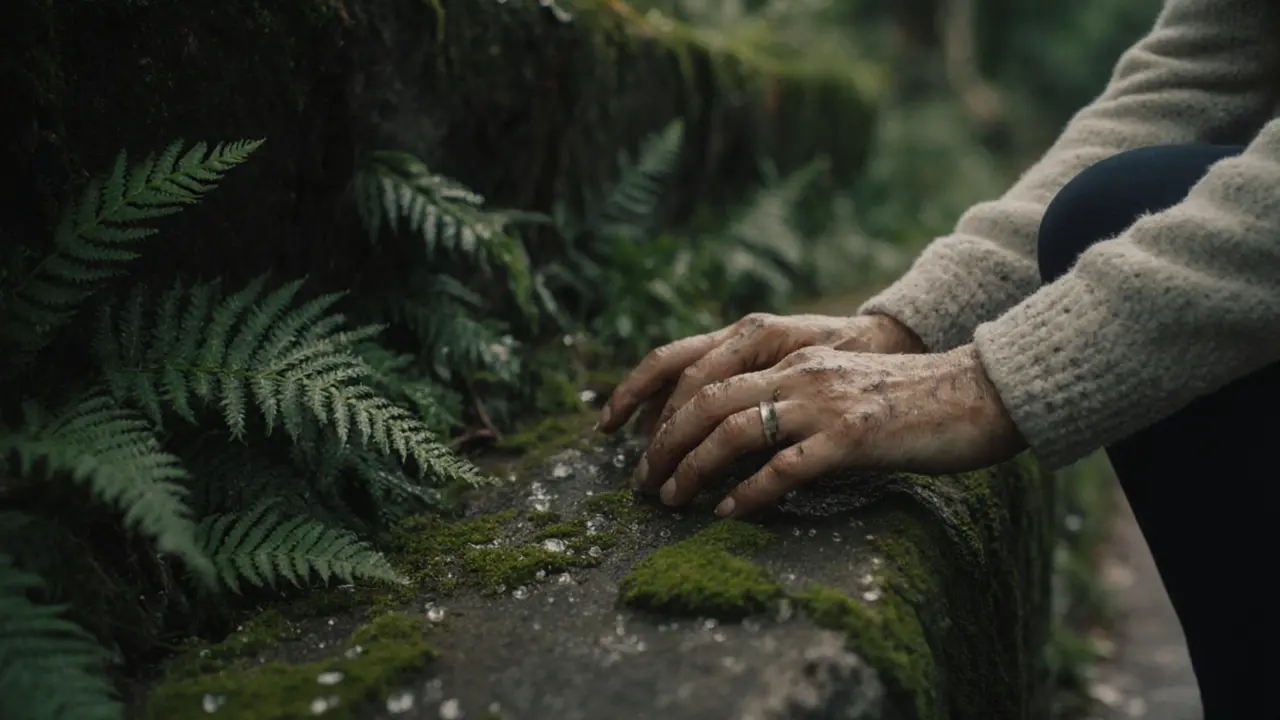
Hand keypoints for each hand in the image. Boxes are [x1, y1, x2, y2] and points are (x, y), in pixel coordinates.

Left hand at [632, 344, 1026, 518]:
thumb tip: (746, 447)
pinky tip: (730, 513)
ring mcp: (825, 404)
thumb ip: (796, 403)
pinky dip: (749, 493)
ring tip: (672, 499)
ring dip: (692, 468)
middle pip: (705, 400)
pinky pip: (784, 467)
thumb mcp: (841, 389)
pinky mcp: (852, 438)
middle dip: (663, 443)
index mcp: (795, 360)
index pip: (706, 375)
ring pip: (733, 431)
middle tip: (644, 482)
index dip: (663, 409)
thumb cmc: (911, 402)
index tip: (641, 445)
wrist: (979, 394)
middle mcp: (801, 374)